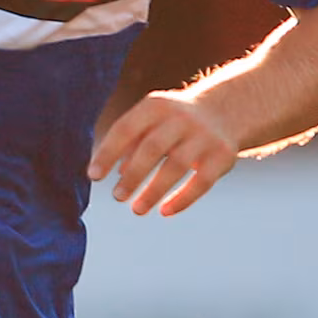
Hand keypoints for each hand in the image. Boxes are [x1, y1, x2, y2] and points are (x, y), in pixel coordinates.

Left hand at [86, 90, 238, 217]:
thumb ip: (131, 144)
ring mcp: (204, 136)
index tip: (94, 176)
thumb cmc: (173, 122)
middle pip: (152, 148)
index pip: (126, 129)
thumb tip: (116, 173)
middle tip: (117, 197)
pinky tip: (165, 211)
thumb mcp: (151, 122)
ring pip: (176, 166)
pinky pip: (202, 182)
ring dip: (154, 190)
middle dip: (132, 175)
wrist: (224, 111)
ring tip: (137, 209)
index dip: (108, 153)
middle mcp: (180, 118)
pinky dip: (182, 199)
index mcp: (156, 106)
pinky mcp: (223, 156)